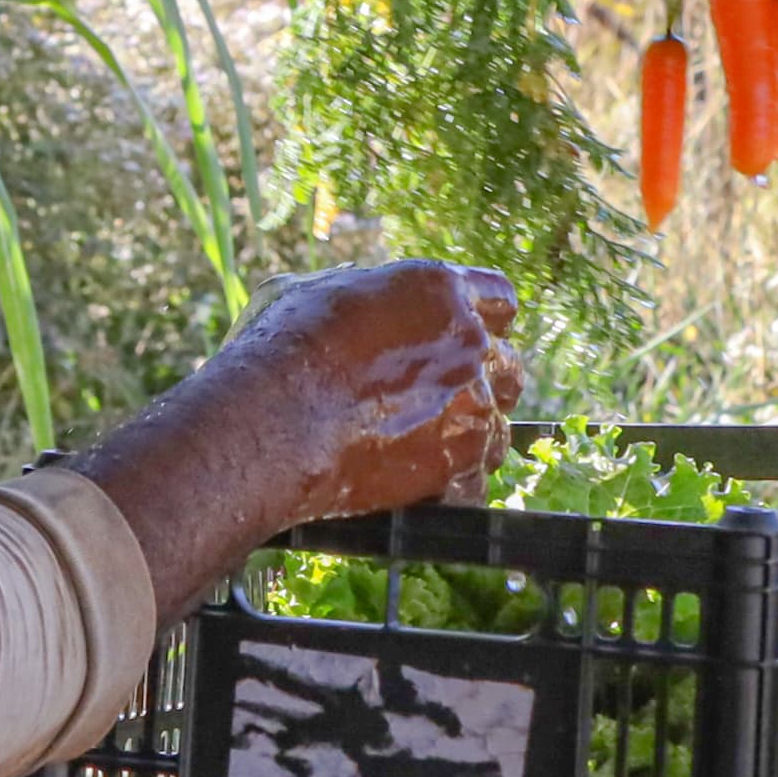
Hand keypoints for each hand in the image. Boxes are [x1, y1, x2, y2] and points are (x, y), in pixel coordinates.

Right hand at [76, 259, 520, 607]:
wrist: (269, 423)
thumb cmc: (279, 349)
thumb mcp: (312, 289)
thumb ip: (359, 290)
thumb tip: (359, 293)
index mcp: (440, 290)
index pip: (500, 298)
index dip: (483, 320)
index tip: (464, 341)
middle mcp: (469, 343)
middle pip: (508, 365)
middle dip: (483, 382)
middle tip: (441, 399)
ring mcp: (471, 405)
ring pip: (500, 427)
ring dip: (470, 436)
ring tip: (426, 448)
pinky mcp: (458, 462)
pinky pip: (476, 481)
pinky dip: (452, 487)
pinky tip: (420, 484)